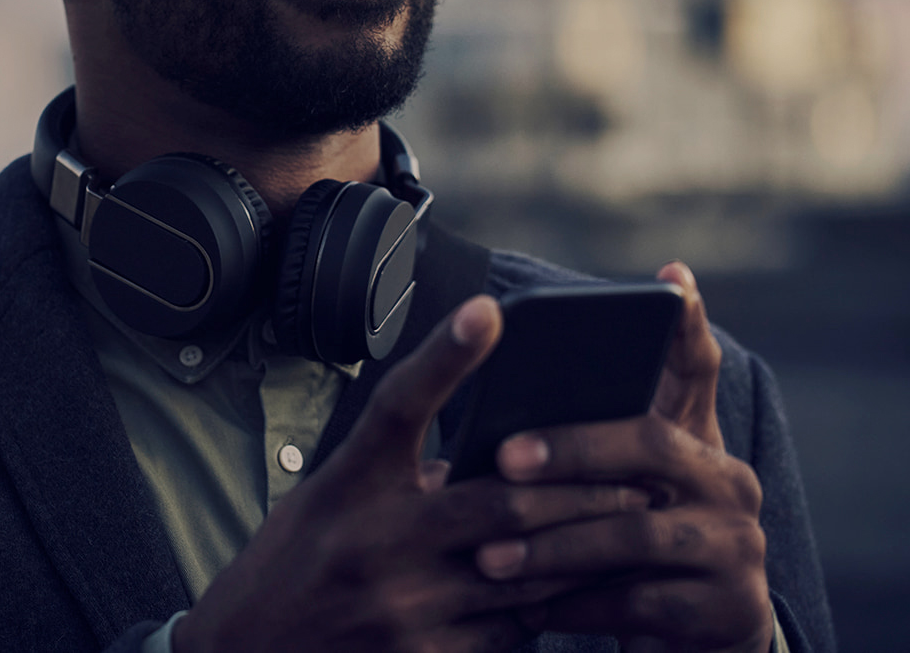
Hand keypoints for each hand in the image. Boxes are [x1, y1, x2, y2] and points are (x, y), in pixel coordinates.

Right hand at [175, 296, 654, 652]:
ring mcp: (401, 605)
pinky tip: (577, 593)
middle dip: (580, 487)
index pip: (399, 405)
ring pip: (523, 570)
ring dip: (582, 550)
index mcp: (346, 484)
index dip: (444, 355)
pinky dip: (546, 606)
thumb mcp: (330, 500)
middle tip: (636, 475)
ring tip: (632, 530)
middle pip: (500, 498)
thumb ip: (399, 476)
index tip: (491, 308)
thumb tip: (487, 461)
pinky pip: (510, 630)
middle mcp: (373, 539)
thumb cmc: (292, 563)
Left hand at [475, 263, 772, 652]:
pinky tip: (527, 606)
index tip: (669, 277)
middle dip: (570, 449)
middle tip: (504, 458)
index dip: (686, 325)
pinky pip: (638, 601)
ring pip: (634, 531)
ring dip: (552, 544)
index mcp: (695, 442)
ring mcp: (737, 545)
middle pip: (648, 444)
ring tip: (488, 555)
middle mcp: (728, 482)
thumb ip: (582, 445)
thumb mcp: (612, 493)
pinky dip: (575, 603)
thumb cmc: (629, 552)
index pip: (696, 370)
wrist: (694, 646)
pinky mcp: (729, 609)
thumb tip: (496, 412)